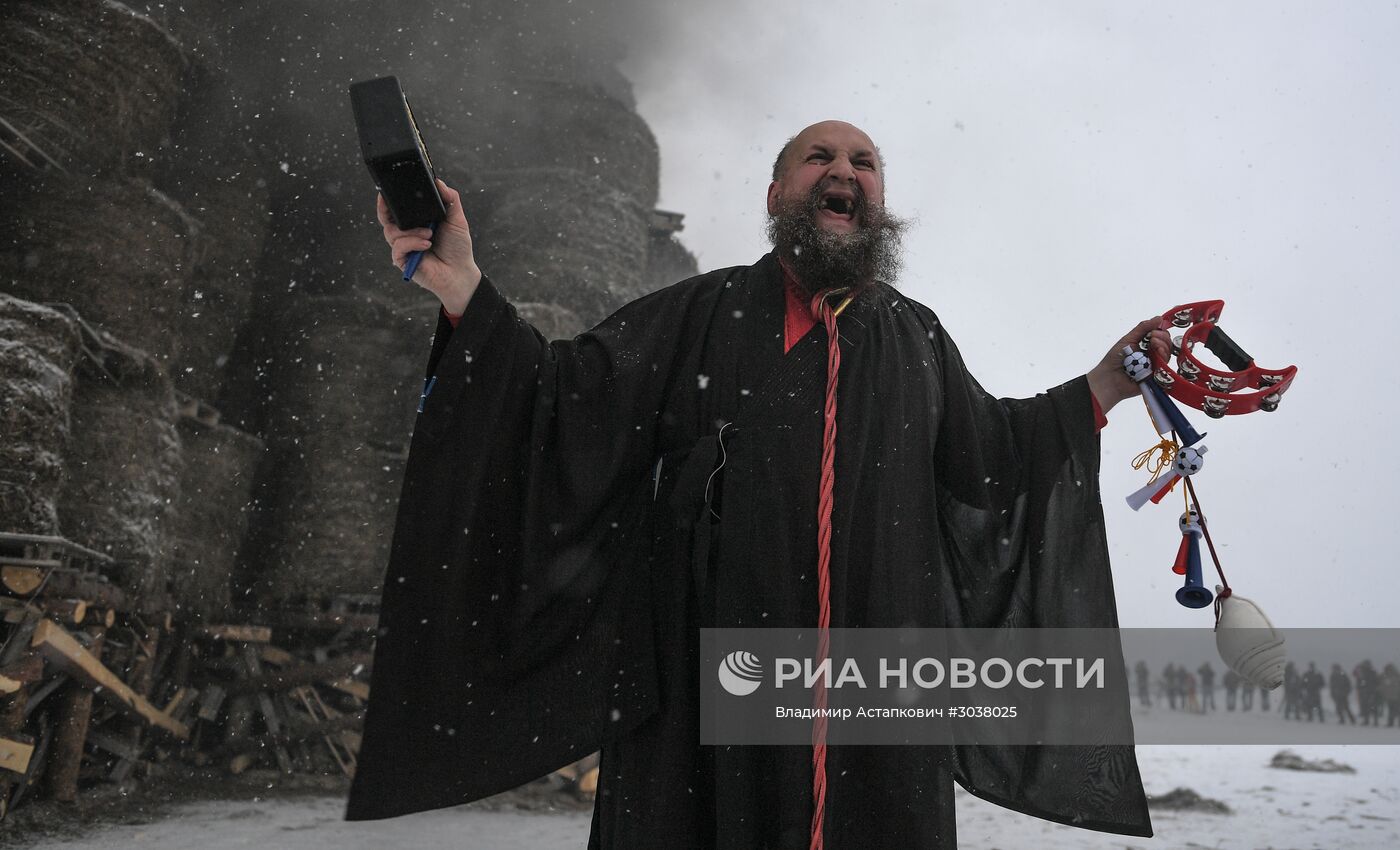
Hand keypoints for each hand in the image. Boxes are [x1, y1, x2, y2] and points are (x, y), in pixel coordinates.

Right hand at [377, 179, 481, 314]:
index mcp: (416, 221)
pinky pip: (398, 248)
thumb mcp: (456, 219)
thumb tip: (439, 182)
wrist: (460, 273)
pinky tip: (426, 243)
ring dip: (410, 230)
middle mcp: (407, 233)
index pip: (397, 208)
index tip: (387, 189)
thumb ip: (450, 199)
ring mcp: (404, 247)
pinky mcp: (403, 261)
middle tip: (390, 202)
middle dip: (385, 209)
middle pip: (385, 218)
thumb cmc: (457, 247)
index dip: (388, 199)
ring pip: (391, 232)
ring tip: (429, 233)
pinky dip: (411, 243)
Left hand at [1086, 317, 1172, 413]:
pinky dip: (1164, 357)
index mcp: (1146, 346)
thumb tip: (1159, 318)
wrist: (1109, 378)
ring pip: (1168, 353)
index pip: (1161, 336)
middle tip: (1152, 338)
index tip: (1153, 330)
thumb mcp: (1128, 339)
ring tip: (1153, 344)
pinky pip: (1166, 366)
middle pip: (1167, 343)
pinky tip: (1158, 353)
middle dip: (1162, 337)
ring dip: (1163, 345)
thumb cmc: (1115, 359)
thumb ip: (1142, 328)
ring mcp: (1156, 365)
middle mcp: (1153, 355)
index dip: (1160, 331)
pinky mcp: (1157, 375)